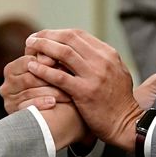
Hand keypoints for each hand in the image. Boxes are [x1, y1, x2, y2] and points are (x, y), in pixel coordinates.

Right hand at [0, 54, 70, 113]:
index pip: (28, 62)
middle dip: (50, 78)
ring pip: (29, 92)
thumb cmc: (51, 86)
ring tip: (67, 92)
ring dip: (50, 92)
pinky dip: (41, 103)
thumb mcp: (48, 71)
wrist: (53, 113)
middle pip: (29, 78)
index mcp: (12, 69)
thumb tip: (50, 58)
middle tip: (68, 79)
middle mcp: (7, 84)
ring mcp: (9, 100)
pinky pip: (27, 107)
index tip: (64, 64)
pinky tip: (53, 102)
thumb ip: (46, 60)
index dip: (47, 63)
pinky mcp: (14, 113)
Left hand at [25, 29, 141, 149]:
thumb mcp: (116, 72)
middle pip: (69, 38)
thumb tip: (81, 50)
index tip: (45, 36)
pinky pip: (59, 76)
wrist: (126, 123)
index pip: (78, 34)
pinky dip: (43, 70)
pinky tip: (32, 67)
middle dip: (47, 36)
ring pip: (63, 53)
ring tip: (29, 47)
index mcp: (108, 53)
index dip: (58, 33)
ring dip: (43, 47)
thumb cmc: (119, 100)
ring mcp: (94, 76)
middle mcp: (102, 60)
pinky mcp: (84, 92)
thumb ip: (100, 59)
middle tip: (32, 38)